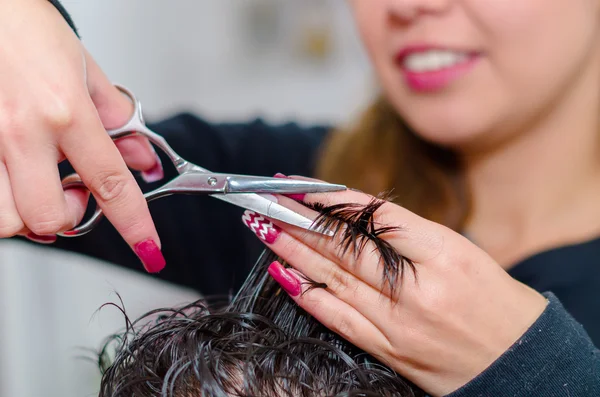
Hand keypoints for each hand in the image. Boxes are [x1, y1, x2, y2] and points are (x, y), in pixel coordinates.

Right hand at [0, 0, 164, 270]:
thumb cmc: (21, 25)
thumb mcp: (84, 68)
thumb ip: (117, 119)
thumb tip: (143, 160)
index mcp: (64, 110)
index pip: (111, 182)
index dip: (135, 225)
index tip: (149, 248)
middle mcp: (20, 131)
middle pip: (50, 219)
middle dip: (72, 219)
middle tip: (76, 193)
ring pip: (6, 221)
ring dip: (30, 216)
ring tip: (39, 187)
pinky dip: (3, 200)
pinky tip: (13, 176)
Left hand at [242, 185, 546, 395]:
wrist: (521, 364)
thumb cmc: (496, 301)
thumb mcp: (462, 252)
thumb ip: (406, 236)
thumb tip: (350, 217)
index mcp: (444, 255)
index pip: (373, 218)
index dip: (330, 199)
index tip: (299, 185)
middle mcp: (418, 290)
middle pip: (345, 247)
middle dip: (299, 218)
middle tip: (266, 198)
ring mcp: (400, 324)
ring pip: (334, 278)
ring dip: (293, 249)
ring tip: (264, 225)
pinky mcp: (390, 351)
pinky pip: (338, 318)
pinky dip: (306, 294)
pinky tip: (282, 273)